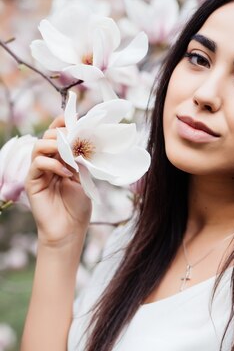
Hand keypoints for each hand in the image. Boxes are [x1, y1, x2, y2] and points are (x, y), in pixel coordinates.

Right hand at [25, 114, 91, 246]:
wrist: (69, 230)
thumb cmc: (78, 207)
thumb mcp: (84, 178)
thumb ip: (81, 159)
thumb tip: (83, 139)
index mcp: (61, 160)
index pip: (58, 135)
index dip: (64, 124)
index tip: (76, 120)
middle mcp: (48, 163)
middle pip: (48, 136)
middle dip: (62, 134)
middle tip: (76, 139)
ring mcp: (39, 171)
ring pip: (39, 145)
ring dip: (56, 146)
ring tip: (70, 155)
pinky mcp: (32, 181)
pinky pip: (38, 162)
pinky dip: (53, 163)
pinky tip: (66, 173)